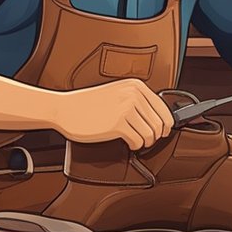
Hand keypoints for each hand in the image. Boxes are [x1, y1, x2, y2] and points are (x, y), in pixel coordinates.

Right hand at [49, 79, 174, 149]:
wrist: (65, 109)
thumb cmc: (86, 103)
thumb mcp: (116, 92)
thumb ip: (135, 100)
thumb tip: (155, 118)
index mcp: (135, 86)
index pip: (163, 108)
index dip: (166, 124)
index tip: (164, 131)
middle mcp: (133, 95)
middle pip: (160, 123)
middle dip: (156, 136)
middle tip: (148, 140)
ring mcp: (126, 109)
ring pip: (151, 134)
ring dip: (146, 142)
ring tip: (138, 142)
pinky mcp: (117, 125)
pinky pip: (138, 141)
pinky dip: (135, 146)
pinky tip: (129, 143)